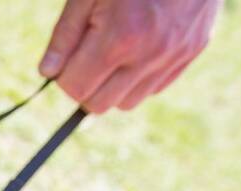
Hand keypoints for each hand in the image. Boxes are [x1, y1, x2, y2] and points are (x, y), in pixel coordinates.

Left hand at [40, 0, 220, 112]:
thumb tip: (48, 73)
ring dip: (112, 86)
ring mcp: (175, 55)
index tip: (67, 57)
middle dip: (85, 85)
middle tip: (86, 55)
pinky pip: (154, 88)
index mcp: (121, 37)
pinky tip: (138, 46)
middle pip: (99, 105)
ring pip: (128, 103)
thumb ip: (66, 34)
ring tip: (113, 50)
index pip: (76, 88)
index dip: (64, 76)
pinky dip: (139, 77)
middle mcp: (151, 54)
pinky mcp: (193, 51)